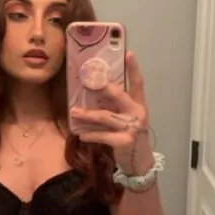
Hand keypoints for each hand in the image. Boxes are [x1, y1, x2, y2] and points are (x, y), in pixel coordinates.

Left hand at [71, 52, 153, 175]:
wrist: (140, 161)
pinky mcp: (124, 141)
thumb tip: (95, 94)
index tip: (128, 53)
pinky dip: (90, 135)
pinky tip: (81, 135)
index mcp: (140, 105)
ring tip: (73, 112)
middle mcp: (138, 113)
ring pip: (105, 116)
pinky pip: (102, 135)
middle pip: (119, 96)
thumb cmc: (131, 135)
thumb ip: (118, 107)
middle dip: (103, 88)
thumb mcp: (129, 118)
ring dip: (87, 114)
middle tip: (89, 82)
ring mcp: (132, 127)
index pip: (138, 83)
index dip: (134, 68)